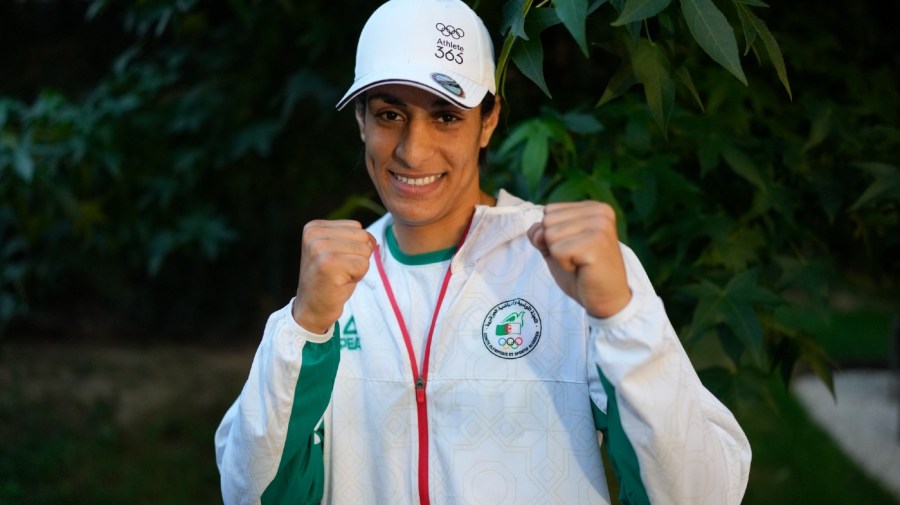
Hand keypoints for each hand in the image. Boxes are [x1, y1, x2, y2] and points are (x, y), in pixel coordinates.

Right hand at [292, 220, 375, 333]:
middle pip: (362, 237)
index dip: (354, 248)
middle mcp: (314, 235)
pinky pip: (363, 265)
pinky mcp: (328, 265)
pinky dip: (357, 277)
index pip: (357, 227)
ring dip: (358, 267)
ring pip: (365, 250)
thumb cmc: (329, 280)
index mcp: (314, 227)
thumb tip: (372, 240)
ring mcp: (320, 249)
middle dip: (358, 257)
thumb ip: (353, 238)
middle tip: (339, 271)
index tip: (336, 262)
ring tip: (339, 276)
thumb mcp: (336, 251)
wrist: (311, 309)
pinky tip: (340, 283)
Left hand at [526, 201, 631, 317]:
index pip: (549, 211)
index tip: (575, 248)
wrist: (606, 299)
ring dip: (559, 256)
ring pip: (550, 235)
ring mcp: (600, 226)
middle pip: (548, 221)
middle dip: (554, 245)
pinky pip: (557, 251)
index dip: (553, 236)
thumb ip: (541, 233)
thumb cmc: (582, 273)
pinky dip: (564, 265)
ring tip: (580, 262)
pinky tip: (582, 268)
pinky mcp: (596, 244)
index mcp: (593, 207)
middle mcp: (599, 211)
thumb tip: (537, 232)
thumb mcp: (556, 247)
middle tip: (577, 257)